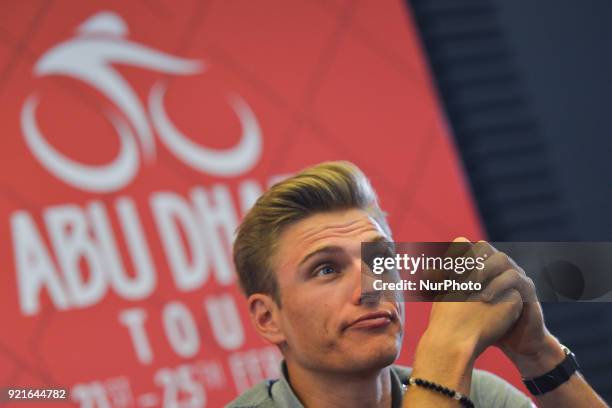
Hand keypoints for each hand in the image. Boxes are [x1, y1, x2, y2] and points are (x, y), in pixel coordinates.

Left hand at [453, 239, 562, 375]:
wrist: (514, 342)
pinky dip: (498, 285)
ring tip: (469, 284)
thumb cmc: (485, 324)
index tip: (441, 267)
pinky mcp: (528, 289)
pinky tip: (485, 298)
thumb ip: (448, 288)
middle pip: (484, 247)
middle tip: (454, 272)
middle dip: (469, 257)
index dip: (455, 252)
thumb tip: (424, 274)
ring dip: (484, 269)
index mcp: (485, 267)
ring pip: (501, 258)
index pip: (469, 247)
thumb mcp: (464, 306)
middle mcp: (500, 267)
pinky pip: (515, 278)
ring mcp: (516, 275)